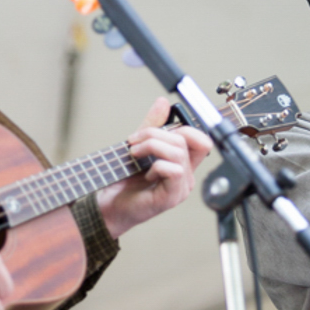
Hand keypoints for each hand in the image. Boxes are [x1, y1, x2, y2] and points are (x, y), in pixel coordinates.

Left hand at [96, 97, 212, 238]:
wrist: (108, 206)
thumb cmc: (123, 181)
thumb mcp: (138, 146)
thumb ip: (152, 126)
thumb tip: (163, 102)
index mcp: (182, 163)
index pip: (200, 139)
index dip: (183, 128)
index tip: (156, 129)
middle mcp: (185, 176)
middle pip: (186, 140)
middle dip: (155, 134)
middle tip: (134, 141)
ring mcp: (181, 188)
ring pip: (179, 152)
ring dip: (152, 146)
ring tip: (134, 153)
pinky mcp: (172, 197)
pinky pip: (174, 171)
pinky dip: (157, 165)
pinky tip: (145, 173)